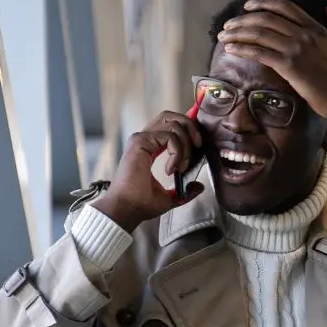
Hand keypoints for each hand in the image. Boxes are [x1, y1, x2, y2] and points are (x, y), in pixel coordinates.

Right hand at [94, 110, 204, 230]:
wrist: (127, 209)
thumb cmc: (142, 204)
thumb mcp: (171, 196)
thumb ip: (185, 190)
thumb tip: (199, 186)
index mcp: (150, 148)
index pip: (169, 126)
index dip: (187, 128)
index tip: (198, 145)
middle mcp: (145, 140)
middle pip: (171, 117)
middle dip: (190, 127)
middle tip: (197, 146)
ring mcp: (141, 139)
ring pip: (173, 124)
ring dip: (186, 145)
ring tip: (181, 166)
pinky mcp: (140, 142)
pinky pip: (169, 136)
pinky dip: (177, 152)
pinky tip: (171, 170)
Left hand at [219, 0, 326, 133]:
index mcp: (316, 28)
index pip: (284, 7)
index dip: (263, 3)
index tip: (247, 6)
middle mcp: (303, 34)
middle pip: (266, 18)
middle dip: (243, 19)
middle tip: (229, 24)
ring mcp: (295, 49)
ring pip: (259, 33)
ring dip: (237, 33)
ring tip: (224, 36)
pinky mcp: (288, 65)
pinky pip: (259, 52)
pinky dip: (242, 48)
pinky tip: (230, 49)